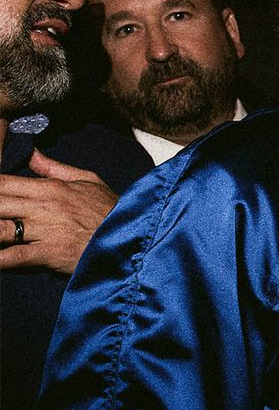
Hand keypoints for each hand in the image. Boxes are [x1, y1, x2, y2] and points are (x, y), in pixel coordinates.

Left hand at [0, 150, 117, 273]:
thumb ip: (55, 167)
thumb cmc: (111, 211)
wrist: (134, 239)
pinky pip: (12, 257)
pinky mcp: (49, 254)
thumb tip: (31, 152)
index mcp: (50, 188)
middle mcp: (43, 207)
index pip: (2, 182)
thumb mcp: (88, 180)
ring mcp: (44, 231)